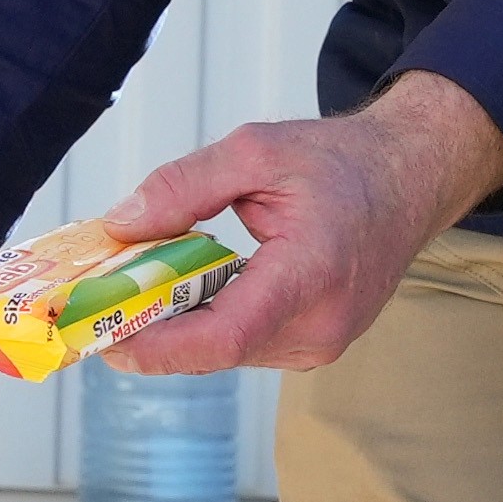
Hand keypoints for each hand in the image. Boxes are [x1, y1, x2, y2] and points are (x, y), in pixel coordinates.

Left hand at [92, 73, 502, 375]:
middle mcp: (321, 324)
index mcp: (312, 274)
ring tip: (130, 286)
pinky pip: (244, 343)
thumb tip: (122, 224)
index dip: (159, 346)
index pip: (225, 336)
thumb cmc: (342, 163)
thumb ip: (184, 186)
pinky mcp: (315, 343)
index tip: (106, 336)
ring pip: (225, 351)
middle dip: (150, 330)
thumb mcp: (256, 150)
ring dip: (175, 325)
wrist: (410, 178)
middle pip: (214, 349)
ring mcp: (321, 342)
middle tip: (93, 303)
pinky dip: (205, 321)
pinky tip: (179, 289)